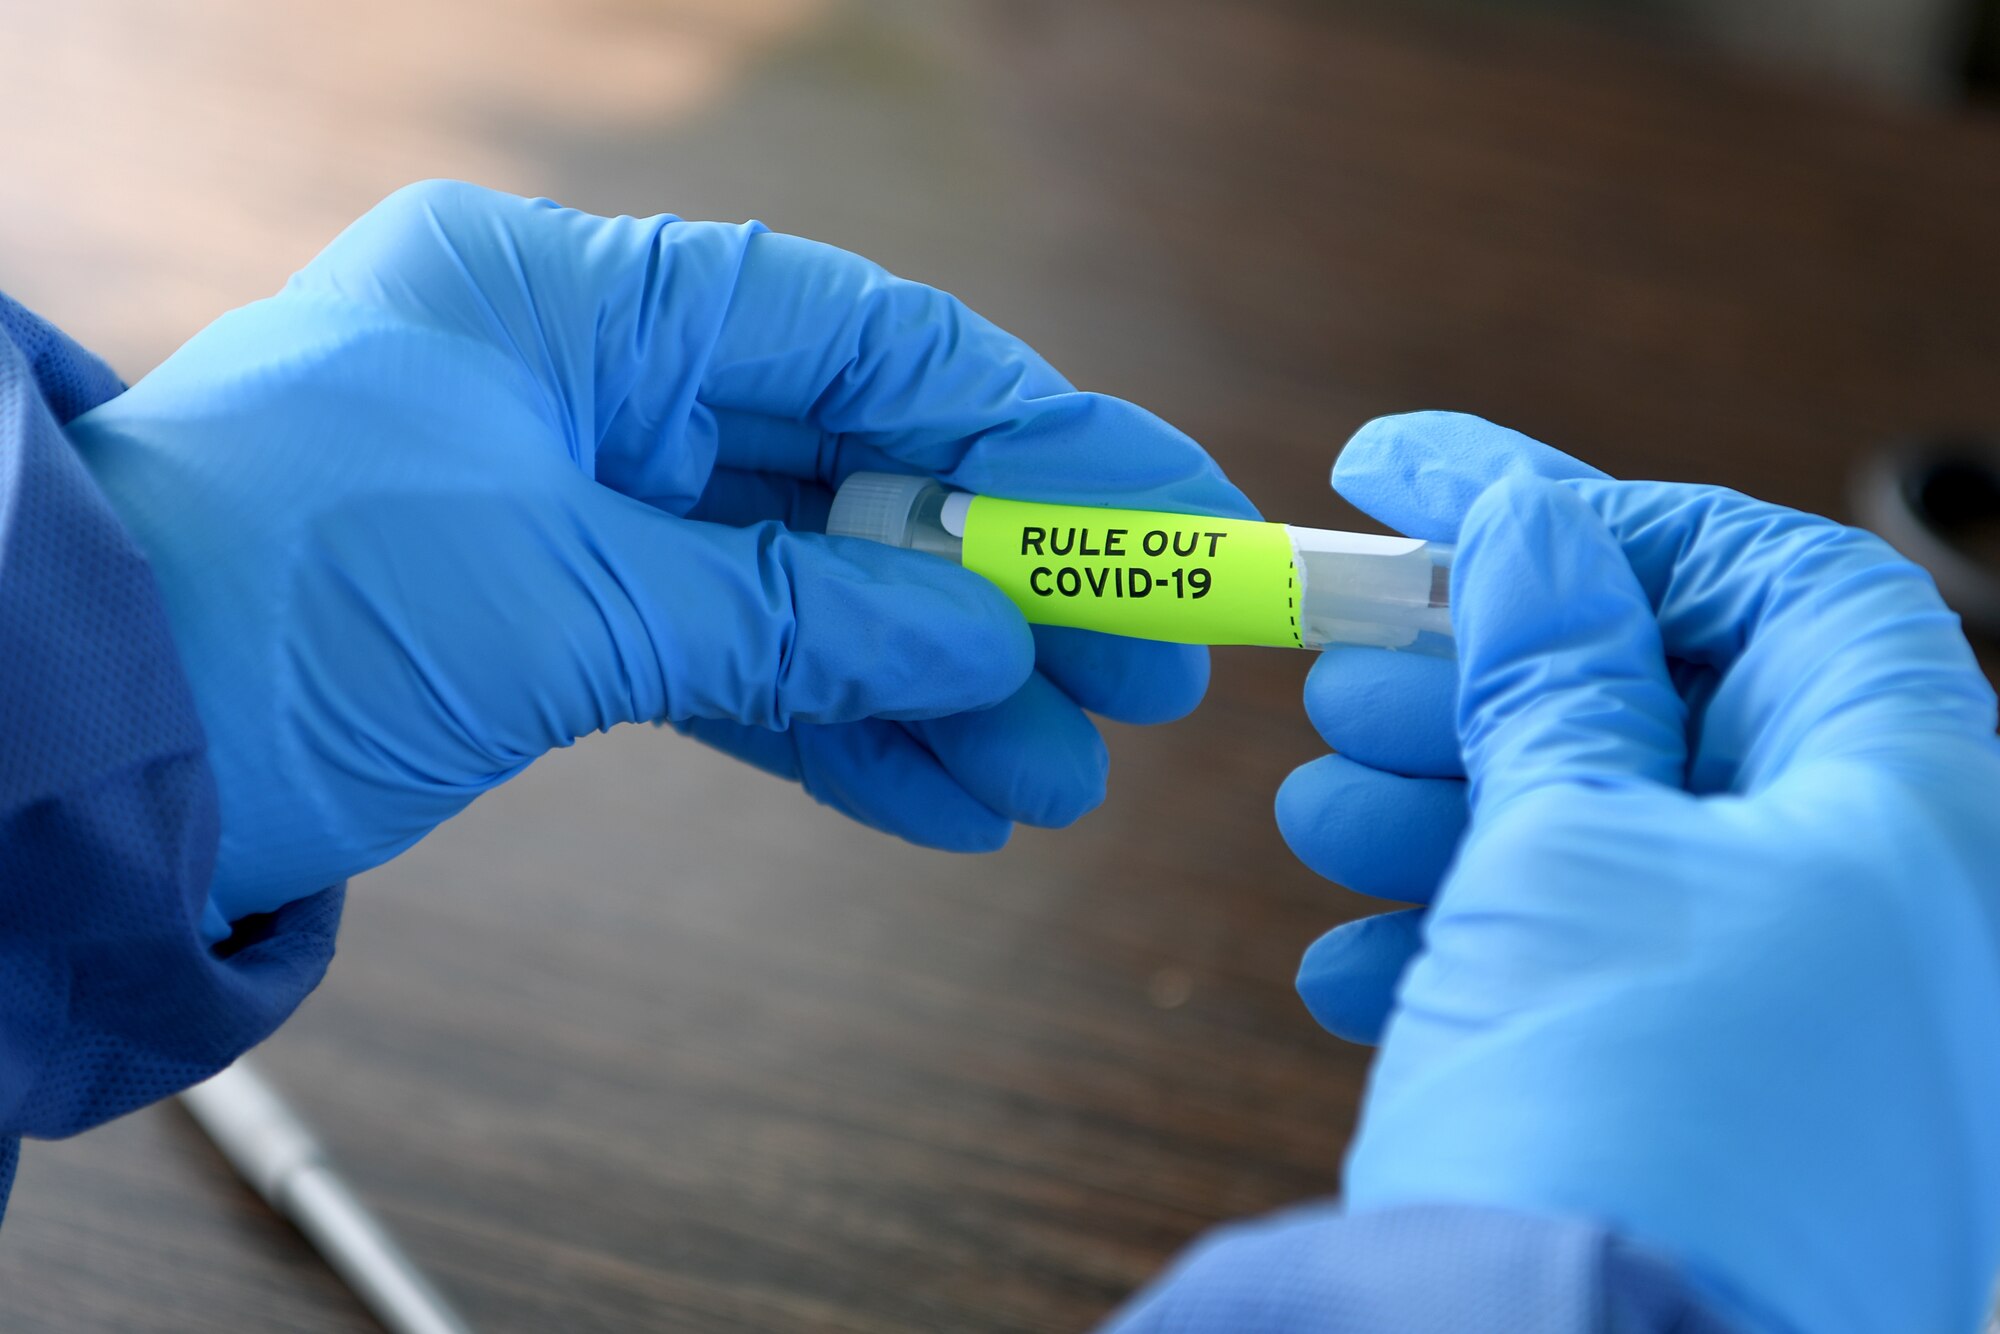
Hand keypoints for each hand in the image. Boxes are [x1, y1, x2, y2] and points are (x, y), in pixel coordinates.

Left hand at [68, 181, 1253, 939]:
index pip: (865, 342)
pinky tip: (948, 801)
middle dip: (1006, 578)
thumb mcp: (563, 594)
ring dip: (936, 683)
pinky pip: (732, 668)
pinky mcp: (555, 626)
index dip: (1039, 427)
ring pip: (806, 586)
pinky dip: (832, 732)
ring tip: (1062, 775)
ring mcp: (577, 507)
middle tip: (1149, 672)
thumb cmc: (279, 606)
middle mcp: (590, 384)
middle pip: (856, 470)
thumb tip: (988, 629)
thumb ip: (796, 609)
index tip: (1169, 511)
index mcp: (579, 301)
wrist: (71, 754)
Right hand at [1277, 413, 1999, 1333]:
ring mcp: (1814, 1025)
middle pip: (1678, 711)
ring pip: (1620, 850)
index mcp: (1922, 808)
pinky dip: (1474, 952)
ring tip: (1320, 809)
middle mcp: (1898, 911)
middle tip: (1346, 661)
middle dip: (1491, 675)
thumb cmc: (1632, 1120)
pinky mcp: (1717, 1117)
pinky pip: (1598, 984)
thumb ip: (1556, 669)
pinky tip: (1349, 963)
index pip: (1772, 579)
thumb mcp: (1569, 849)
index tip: (1415, 480)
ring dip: (1456, 812)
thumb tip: (1532, 525)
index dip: (1585, 511)